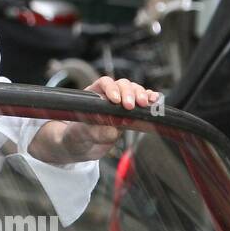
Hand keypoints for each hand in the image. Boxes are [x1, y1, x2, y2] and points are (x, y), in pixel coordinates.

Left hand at [32, 76, 160, 163]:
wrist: (80, 147)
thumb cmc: (75, 137)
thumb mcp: (79, 135)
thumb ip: (94, 132)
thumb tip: (113, 131)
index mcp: (92, 95)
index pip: (104, 83)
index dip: (111, 88)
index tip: (115, 100)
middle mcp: (107, 97)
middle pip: (122, 85)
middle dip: (129, 93)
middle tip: (130, 106)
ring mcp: (120, 105)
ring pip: (134, 91)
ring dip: (141, 95)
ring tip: (144, 104)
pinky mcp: (130, 115)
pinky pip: (142, 103)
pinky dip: (150, 100)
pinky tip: (154, 101)